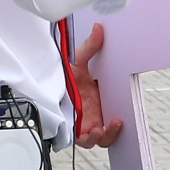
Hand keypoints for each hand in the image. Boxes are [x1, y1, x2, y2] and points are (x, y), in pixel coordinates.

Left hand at [71, 24, 122, 148]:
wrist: (43, 84)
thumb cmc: (60, 75)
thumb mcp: (77, 60)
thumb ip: (90, 47)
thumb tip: (99, 28)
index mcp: (98, 98)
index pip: (115, 108)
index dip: (122, 110)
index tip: (126, 109)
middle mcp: (93, 113)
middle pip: (110, 126)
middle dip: (115, 128)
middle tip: (119, 121)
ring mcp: (85, 123)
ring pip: (100, 137)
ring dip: (106, 135)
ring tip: (103, 129)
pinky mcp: (75, 130)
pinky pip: (87, 141)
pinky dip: (93, 139)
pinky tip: (94, 131)